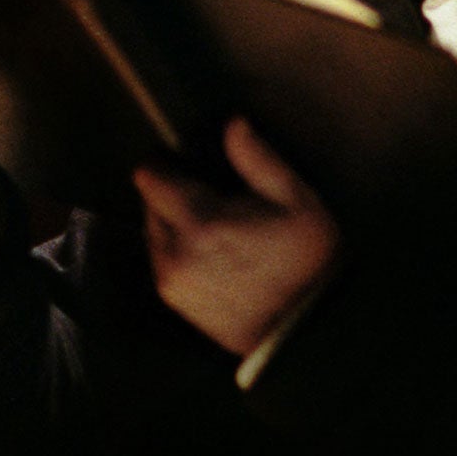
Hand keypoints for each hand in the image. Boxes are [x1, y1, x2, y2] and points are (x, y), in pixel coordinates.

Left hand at [134, 118, 341, 355]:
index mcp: (201, 221)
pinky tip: (213, 253)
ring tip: (214, 226)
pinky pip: (162, 262)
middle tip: (208, 194)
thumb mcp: (295, 201)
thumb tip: (232, 124)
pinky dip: (177, 251)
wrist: (307, 331)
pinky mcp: (177, 302)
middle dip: (170, 193)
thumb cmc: (307, 262)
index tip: (181, 159)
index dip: (163, 161)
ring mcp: (172, 281)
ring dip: (172, 223)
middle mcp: (175, 253)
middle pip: (149, 204)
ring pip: (153, 233)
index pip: (150, 177)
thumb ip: (256, 158)